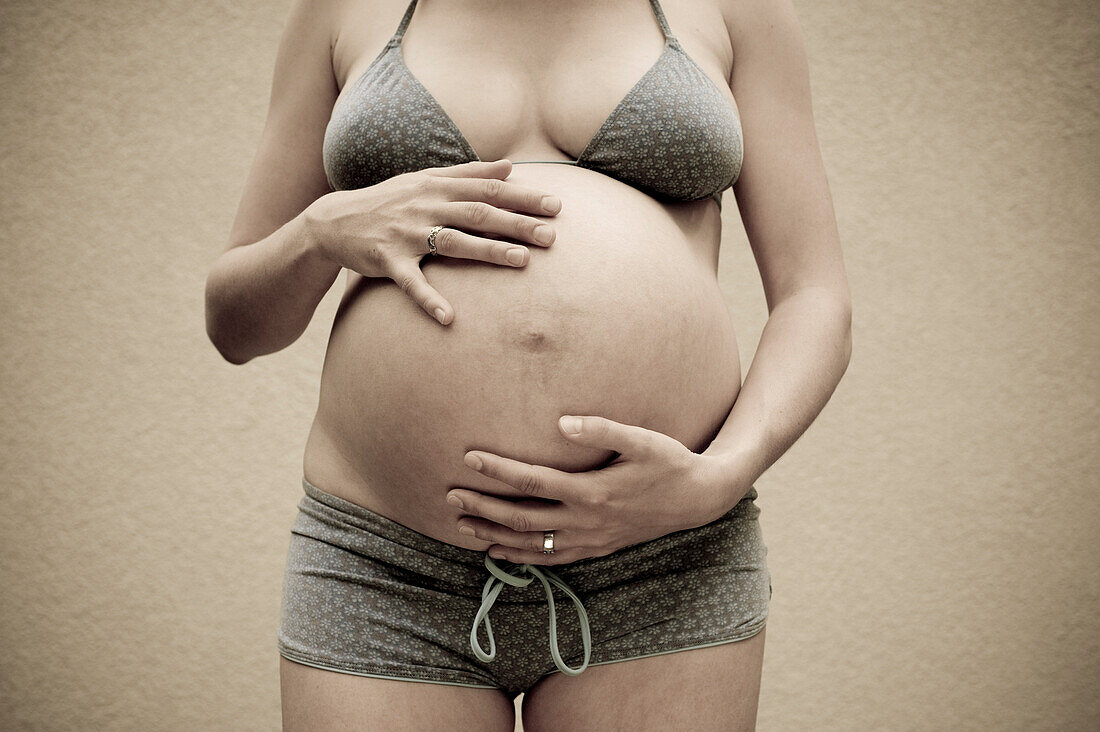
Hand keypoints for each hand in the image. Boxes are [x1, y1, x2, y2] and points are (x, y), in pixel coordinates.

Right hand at [304, 159, 560, 324]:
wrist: (334, 221)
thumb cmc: (390, 200)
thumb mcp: (426, 179)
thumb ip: (468, 173)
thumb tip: (510, 166)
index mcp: (438, 186)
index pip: (489, 190)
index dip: (523, 197)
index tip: (557, 206)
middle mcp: (425, 206)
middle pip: (479, 213)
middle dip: (517, 224)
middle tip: (551, 236)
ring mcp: (407, 234)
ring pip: (453, 242)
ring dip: (488, 251)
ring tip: (522, 261)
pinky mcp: (388, 261)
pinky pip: (412, 283)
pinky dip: (429, 300)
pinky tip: (450, 318)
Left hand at [446, 415, 736, 564]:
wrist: (700, 499)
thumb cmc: (671, 462)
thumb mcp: (643, 440)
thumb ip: (602, 429)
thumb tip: (561, 422)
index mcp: (592, 492)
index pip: (533, 482)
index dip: (498, 470)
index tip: (469, 458)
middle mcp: (586, 522)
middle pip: (522, 518)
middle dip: (483, 507)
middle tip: (450, 496)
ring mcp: (590, 539)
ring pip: (530, 545)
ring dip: (493, 535)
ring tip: (462, 524)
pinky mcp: (596, 548)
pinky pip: (550, 558)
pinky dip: (520, 557)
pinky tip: (497, 552)